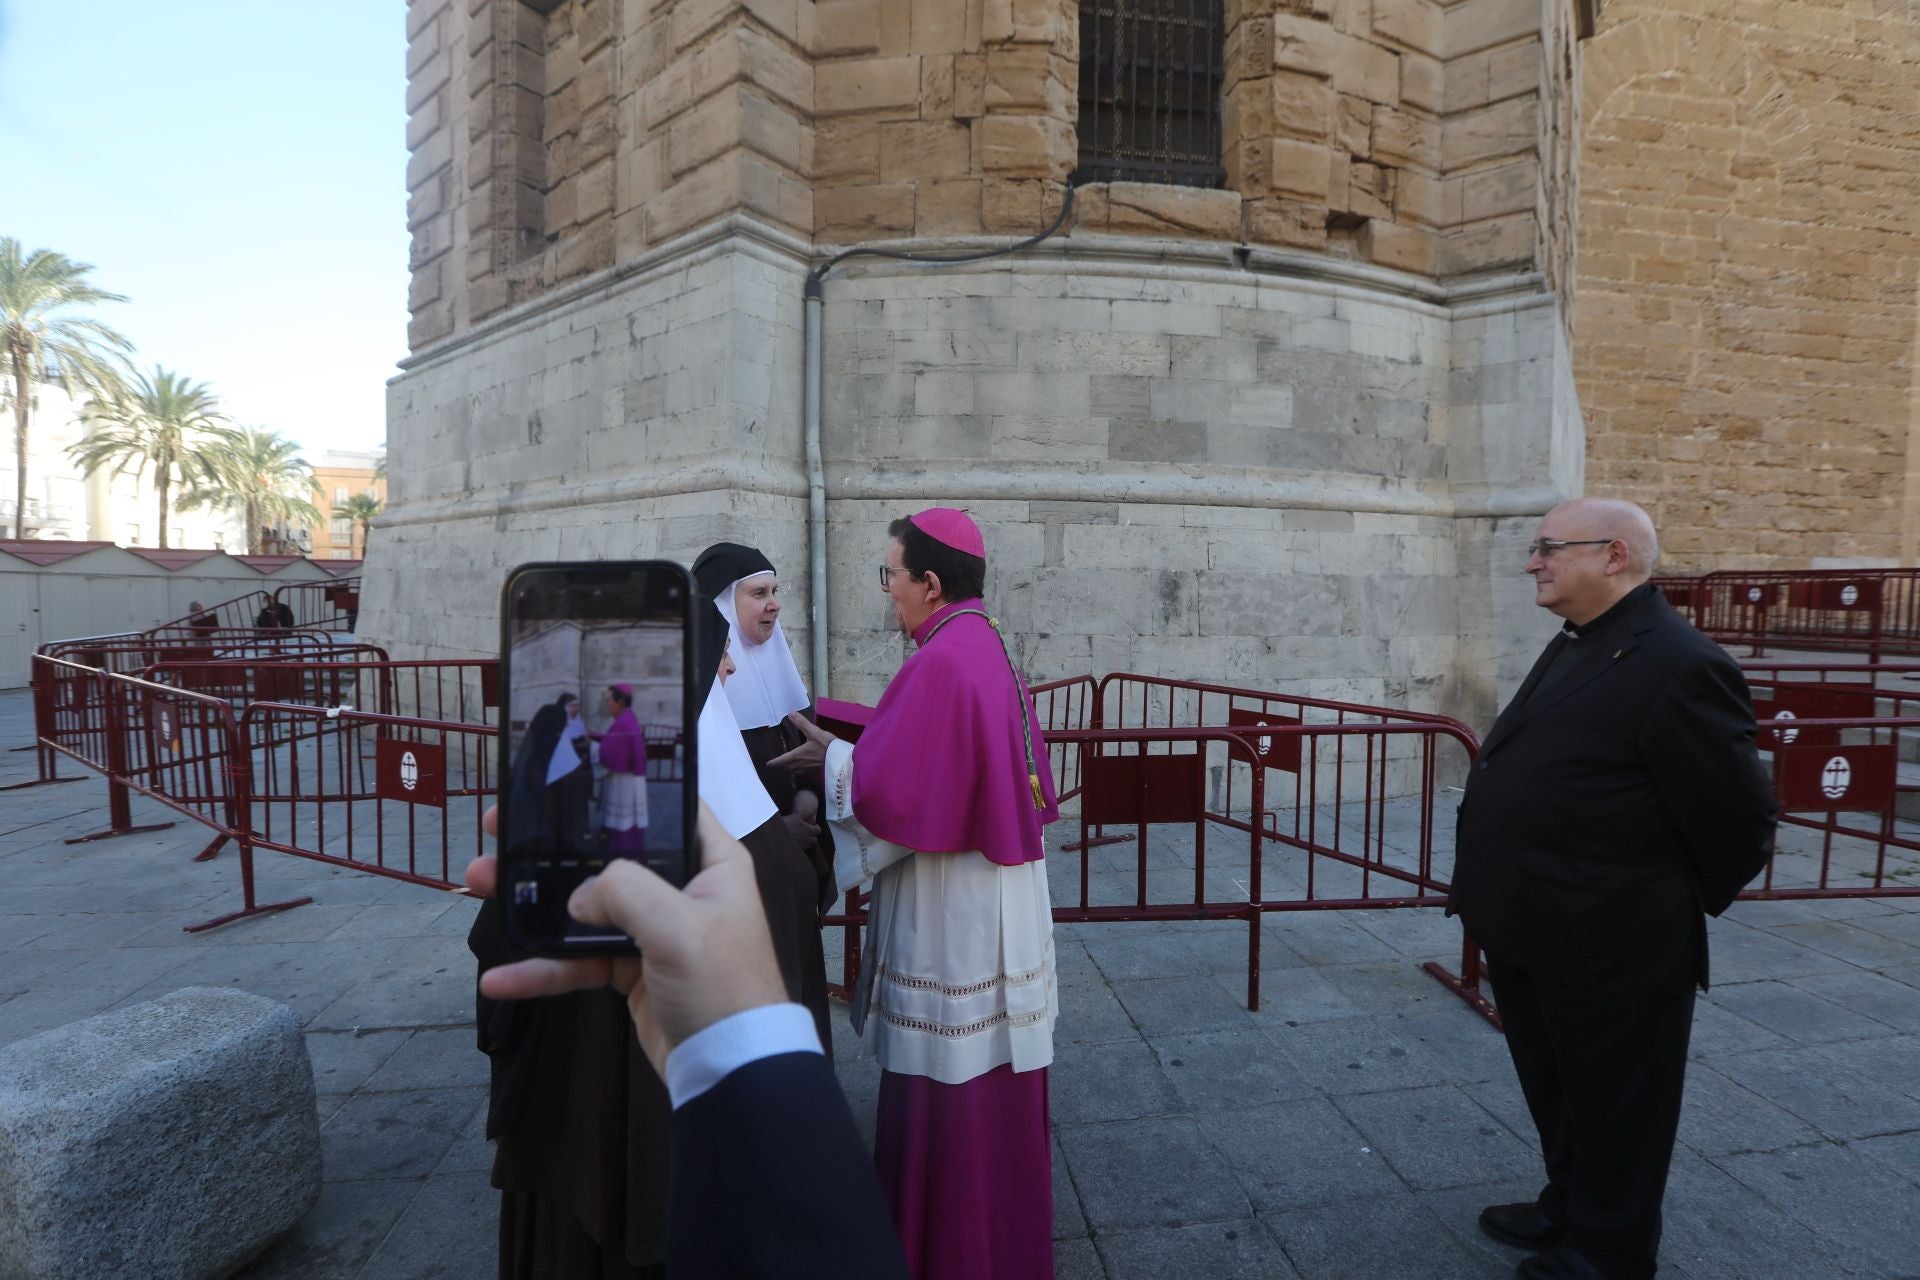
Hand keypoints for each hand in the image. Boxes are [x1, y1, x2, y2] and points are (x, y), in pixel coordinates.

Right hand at [469, 803, 788, 1075]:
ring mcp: (654, 931)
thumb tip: (578, 895)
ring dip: (534, 903)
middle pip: (610, 855)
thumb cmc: (723, 986)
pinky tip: (501, 977)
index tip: (564, 781)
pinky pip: (579, 961)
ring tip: (477, 886)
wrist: (730, 1068)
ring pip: (585, 907)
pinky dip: (542, 968)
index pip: (667, 808)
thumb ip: (625, 891)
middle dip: (553, 846)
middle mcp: (684, 888)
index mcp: (713, 862)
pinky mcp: (632, 971)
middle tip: (500, 830)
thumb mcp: (679, 926)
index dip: (619, 792)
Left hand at [766, 710, 834, 771]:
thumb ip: (802, 723)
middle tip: (776, 765)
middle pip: (787, 768)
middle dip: (780, 767)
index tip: (767, 764)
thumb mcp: (814, 731)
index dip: (774, 762)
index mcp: (798, 755)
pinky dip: (798, 771)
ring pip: (795, 771)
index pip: (782, 760)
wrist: (841, 758)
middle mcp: (801, 764)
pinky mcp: (817, 770)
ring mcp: (809, 769)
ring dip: (789, 770)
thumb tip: (790, 713)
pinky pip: (803, 772)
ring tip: (786, 767)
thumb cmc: (827, 744)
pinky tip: (802, 768)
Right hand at [782, 809, 820, 846]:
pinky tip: (795, 840)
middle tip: (806, 830)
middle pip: (815, 839)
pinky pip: (802, 848)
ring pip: (809, 844)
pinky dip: (801, 844)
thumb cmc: (787, 823)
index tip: (811, 824)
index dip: (816, 827)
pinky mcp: (797, 849)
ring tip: (800, 835)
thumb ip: (808, 813)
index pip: (818, 830)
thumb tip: (815, 809)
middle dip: (812, 835)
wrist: (776, 834)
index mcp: (809, 830)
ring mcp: (802, 845)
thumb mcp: (798, 815)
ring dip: (807, 840)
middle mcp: (807, 839)